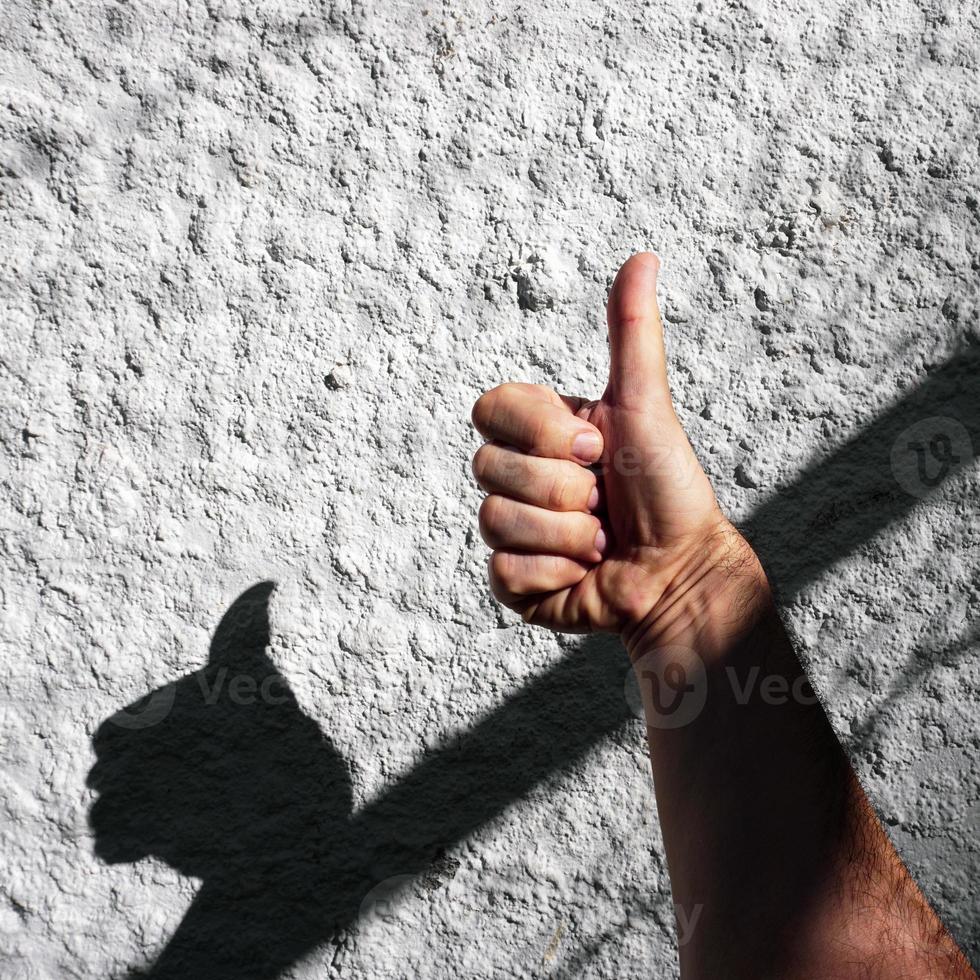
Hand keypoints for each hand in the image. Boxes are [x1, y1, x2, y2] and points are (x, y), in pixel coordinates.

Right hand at [471, 253, 764, 652]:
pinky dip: (557, 573)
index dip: (543, 431)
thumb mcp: (645, 404)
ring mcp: (511, 531)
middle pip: (489, 468)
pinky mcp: (513, 582)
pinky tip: (584, 573)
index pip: (490, 409)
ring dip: (568, 535)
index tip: (596, 446)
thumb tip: (644, 256)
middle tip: (605, 498)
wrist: (683, 570)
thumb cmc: (668, 487)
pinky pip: (505, 571)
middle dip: (564, 489)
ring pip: (496, 520)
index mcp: (537, 434)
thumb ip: (631, 333)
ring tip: (603, 539)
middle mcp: (516, 478)